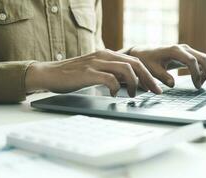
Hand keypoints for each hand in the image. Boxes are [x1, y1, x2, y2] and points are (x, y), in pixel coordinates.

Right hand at [25, 49, 161, 96]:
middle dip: (148, 79)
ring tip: (134, 94)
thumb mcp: (95, 71)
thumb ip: (111, 73)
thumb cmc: (73, 75)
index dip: (148, 74)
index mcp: (107, 55)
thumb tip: (128, 84)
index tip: (155, 87)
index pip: (135, 61)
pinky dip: (116, 87)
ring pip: (125, 69)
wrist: (49, 73)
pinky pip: (109, 78)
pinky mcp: (87, 73)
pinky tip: (114, 94)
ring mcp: (96, 63)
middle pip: (135, 64)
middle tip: (155, 91)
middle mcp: (104, 56)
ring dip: (134, 83)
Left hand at [130, 44, 205, 88]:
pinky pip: (200, 61)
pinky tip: (199, 81)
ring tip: (205, 85)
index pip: (191, 60)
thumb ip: (162, 76)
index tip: (196, 86)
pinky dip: (203, 70)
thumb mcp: (152, 70)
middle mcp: (183, 48)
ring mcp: (186, 50)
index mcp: (174, 51)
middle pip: (203, 58)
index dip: (196, 74)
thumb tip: (173, 84)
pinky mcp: (187, 54)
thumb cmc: (147, 61)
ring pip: (204, 59)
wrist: (144, 52)